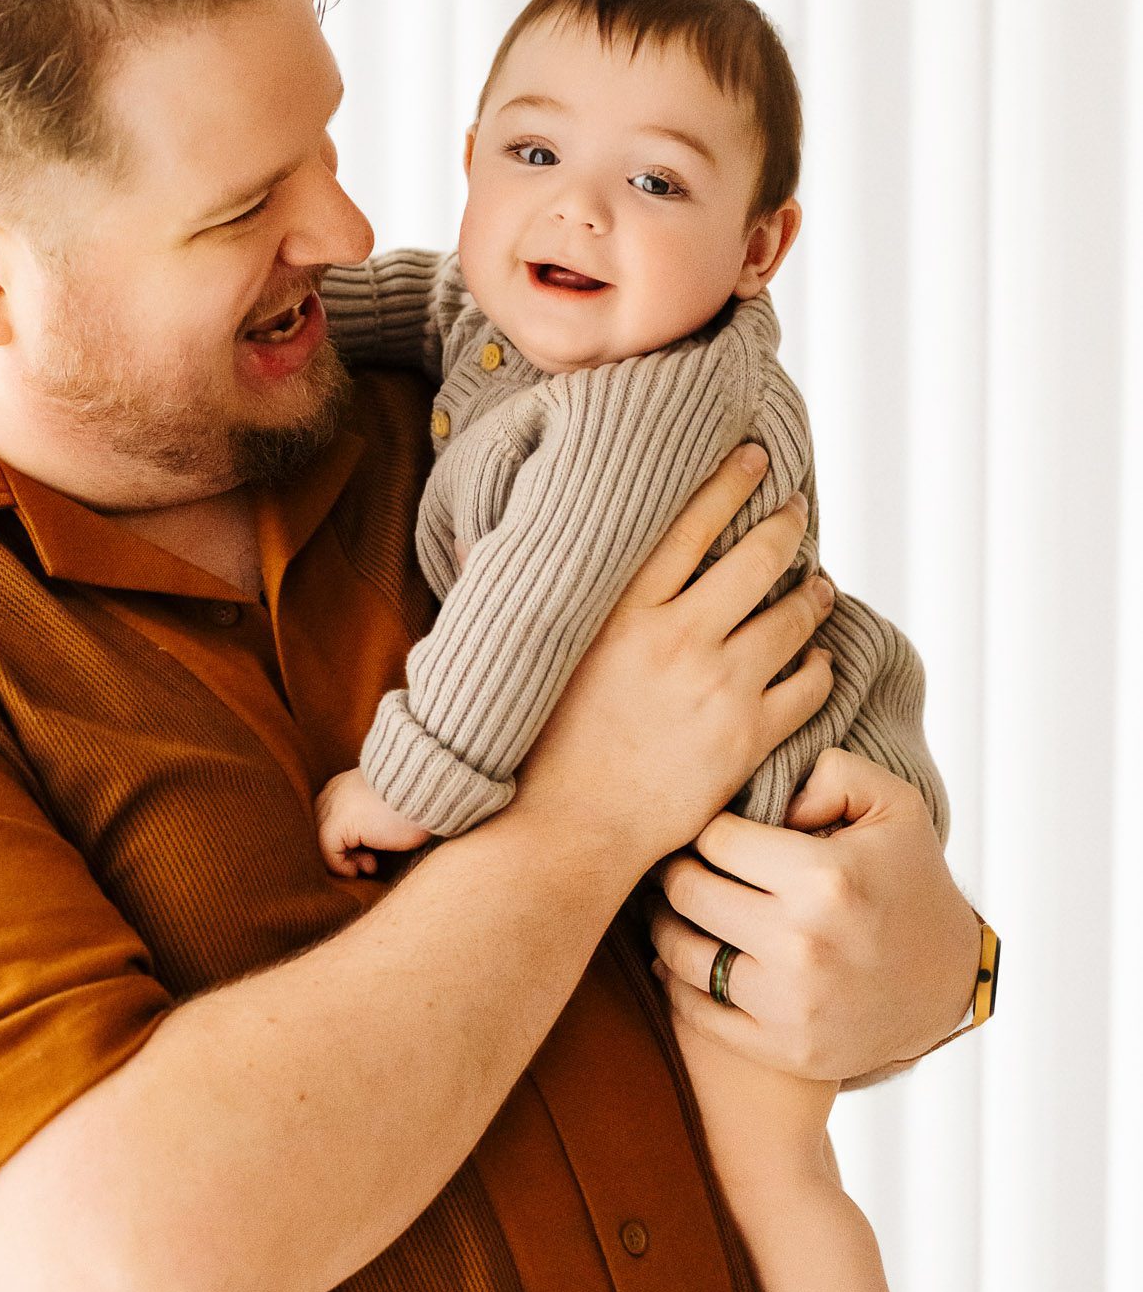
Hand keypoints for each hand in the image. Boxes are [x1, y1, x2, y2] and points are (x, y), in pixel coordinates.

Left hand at [315, 767, 432, 878]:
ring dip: (344, 861)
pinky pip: (328, 852)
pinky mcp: (338, 822)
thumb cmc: (417, 804)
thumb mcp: (387, 808)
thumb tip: (358, 849)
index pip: (326, 818)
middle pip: (319, 830)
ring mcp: (333, 806)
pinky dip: (343, 867)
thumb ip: (366, 821)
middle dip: (341, 851)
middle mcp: (333, 792)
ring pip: (321, 842)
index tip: (369, 851)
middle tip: (368, 861)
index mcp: (344, 785)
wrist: (429, 792)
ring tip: (370, 864)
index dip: (345, 841)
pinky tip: (368, 867)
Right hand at [515, 444, 835, 875]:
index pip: (689, 523)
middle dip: (785, 526)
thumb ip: (509, 599)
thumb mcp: (518, 661)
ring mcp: (718, 687)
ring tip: (818, 585)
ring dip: (812, 594)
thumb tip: (472, 549)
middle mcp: (677, 638)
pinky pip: (806, 687)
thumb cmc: (530, 751)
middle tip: (797, 511)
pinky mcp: (747, 738)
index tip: (753, 458)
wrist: (562, 833)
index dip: (728, 482)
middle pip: (755, 558)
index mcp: (620, 611)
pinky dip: (818, 666)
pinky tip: (816, 659)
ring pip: (791, 619)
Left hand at [650, 747, 981, 1080]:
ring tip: (673, 906)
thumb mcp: (894, 807)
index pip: (715, 837)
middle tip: (673, 862)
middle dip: (674, 869)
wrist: (948, 985)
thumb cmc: (910, 882)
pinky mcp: (785, 1048)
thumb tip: (771, 795)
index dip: (703, 826)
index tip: (704, 829)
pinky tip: (680, 958)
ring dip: (664, 923)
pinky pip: (695, 1009)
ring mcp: (792, 1004)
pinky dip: (676, 981)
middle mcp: (803, 943)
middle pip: (687, 890)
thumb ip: (832, 772)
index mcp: (824, 878)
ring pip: (679, 951)